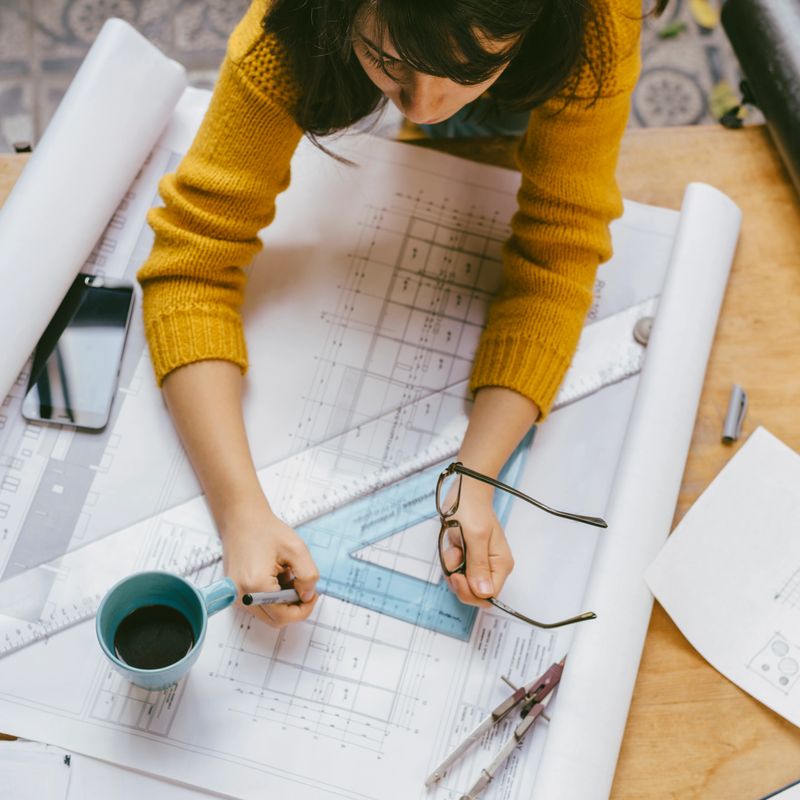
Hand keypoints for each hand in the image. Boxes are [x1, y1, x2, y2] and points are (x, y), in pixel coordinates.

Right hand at [221, 500, 319, 627]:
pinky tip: (278, 578)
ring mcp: (237, 597)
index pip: (284, 615)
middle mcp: (242, 596)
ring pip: (269, 615)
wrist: (242, 521)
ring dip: (284, 602)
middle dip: (295, 606)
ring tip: (288, 577)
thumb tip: (307, 596)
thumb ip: (308, 576)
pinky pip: (260, 606)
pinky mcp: (236, 594)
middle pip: (276, 619)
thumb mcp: (297, 549)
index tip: (313, 594)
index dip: (304, 608)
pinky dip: (274, 598)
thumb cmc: (266, 531)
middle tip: (304, 587)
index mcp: (256, 585)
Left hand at [441, 480, 514, 606]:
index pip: (487, 596)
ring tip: (455, 547)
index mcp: (501, 565)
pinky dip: (449, 561)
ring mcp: (479, 564)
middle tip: (454, 557)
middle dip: (458, 578)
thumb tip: (484, 593)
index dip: (469, 591)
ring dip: (452, 567)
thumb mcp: (475, 537)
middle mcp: (492, 568)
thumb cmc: (472, 510)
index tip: (456, 574)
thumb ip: (478, 565)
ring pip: (462, 583)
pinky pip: (455, 572)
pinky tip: (453, 546)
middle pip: (473, 592)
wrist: (464, 494)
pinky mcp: (468, 559)